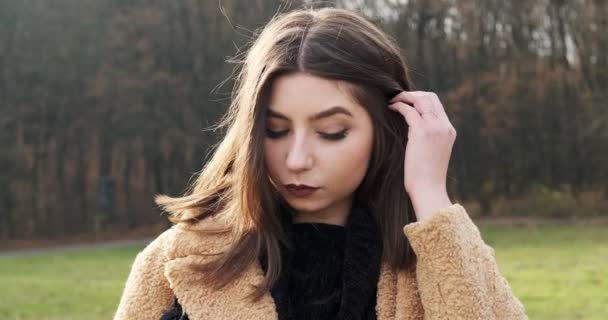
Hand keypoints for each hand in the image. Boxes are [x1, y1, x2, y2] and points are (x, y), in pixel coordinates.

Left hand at [388, 91, 455, 220]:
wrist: (428, 190)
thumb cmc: (426, 177)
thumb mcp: (432, 153)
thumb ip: (428, 139)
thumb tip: (413, 132)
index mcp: (449, 130)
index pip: (437, 105)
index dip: (420, 99)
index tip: (406, 102)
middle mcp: (444, 126)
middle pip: (430, 97)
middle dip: (412, 94)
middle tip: (397, 98)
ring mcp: (435, 128)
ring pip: (421, 99)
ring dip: (405, 97)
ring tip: (392, 101)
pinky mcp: (422, 132)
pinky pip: (410, 110)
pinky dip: (399, 106)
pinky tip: (391, 108)